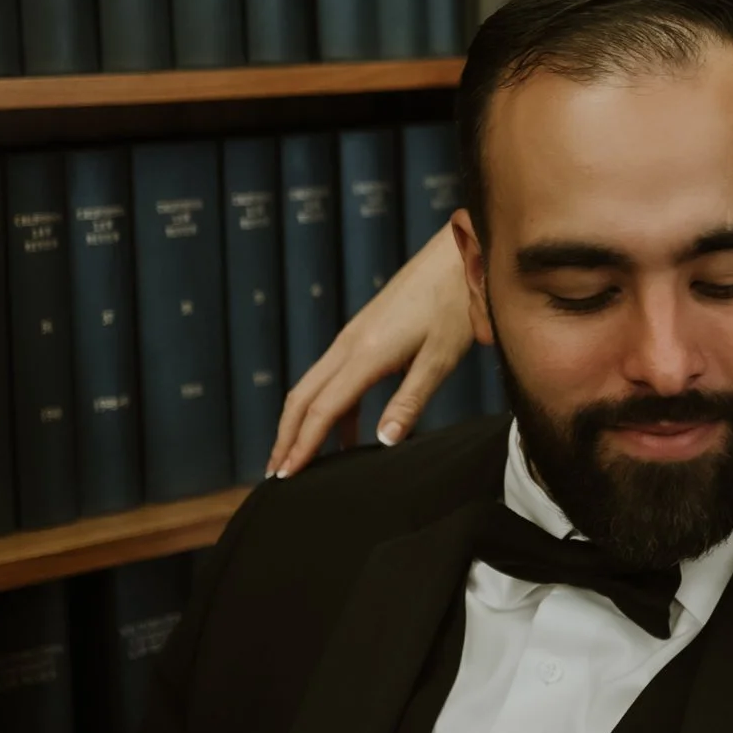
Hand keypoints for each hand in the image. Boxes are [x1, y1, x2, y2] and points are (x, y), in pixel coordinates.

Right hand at [268, 224, 477, 471]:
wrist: (458, 256)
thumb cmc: (454, 305)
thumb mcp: (440, 359)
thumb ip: (410, 401)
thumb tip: (383, 441)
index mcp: (365, 354)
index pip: (322, 410)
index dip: (302, 446)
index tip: (285, 476)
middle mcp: (349, 344)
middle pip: (302, 397)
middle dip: (286, 436)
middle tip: (275, 474)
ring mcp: (353, 337)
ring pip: (314, 385)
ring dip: (303, 422)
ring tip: (300, 459)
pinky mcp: (364, 334)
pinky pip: (335, 376)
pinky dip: (331, 407)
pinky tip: (348, 434)